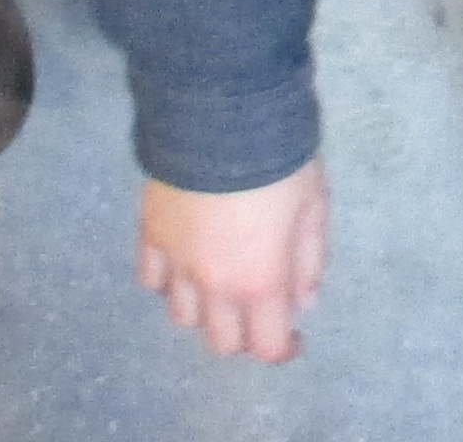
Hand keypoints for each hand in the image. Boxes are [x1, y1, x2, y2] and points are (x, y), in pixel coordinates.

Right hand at [139, 156, 326, 362]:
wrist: (220, 113)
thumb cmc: (279, 158)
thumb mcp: (314, 204)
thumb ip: (309, 261)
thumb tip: (303, 304)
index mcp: (259, 281)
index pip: (265, 346)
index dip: (282, 349)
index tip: (294, 336)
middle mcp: (212, 284)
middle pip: (221, 342)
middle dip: (243, 334)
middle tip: (258, 308)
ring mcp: (175, 262)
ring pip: (181, 317)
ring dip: (204, 311)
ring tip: (220, 285)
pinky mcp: (149, 234)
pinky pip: (151, 279)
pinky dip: (167, 281)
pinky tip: (183, 262)